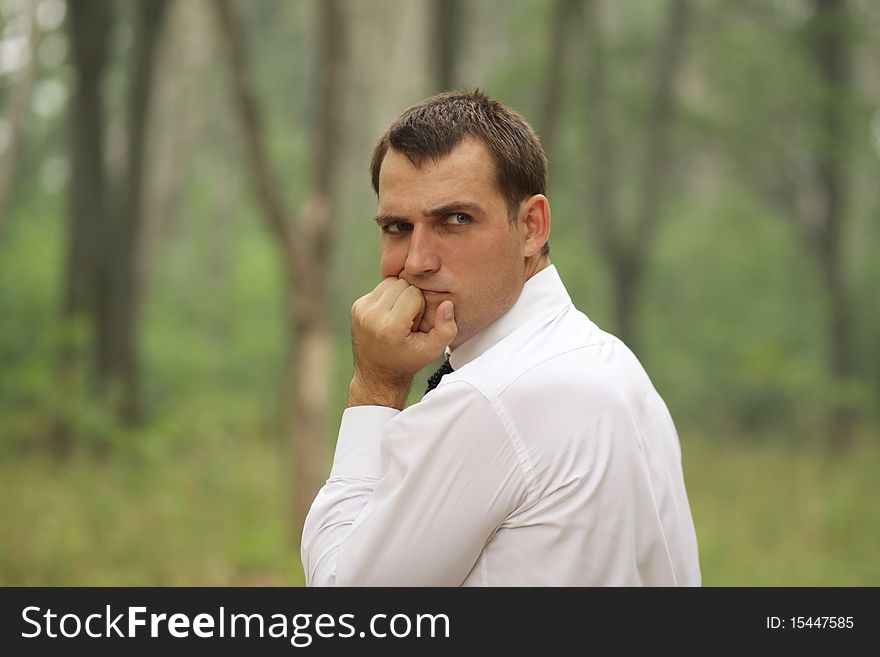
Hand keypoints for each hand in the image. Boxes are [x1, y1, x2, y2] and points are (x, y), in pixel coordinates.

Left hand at [348, 277, 457, 407]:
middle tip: (408, 320)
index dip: (421, 306)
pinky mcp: (357, 306)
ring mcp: (361, 310)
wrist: (378, 374)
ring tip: (400, 316)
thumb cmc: (406, 361)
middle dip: (410, 297)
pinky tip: (390, 315)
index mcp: (390, 327)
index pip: (414, 293)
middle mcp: (372, 316)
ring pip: (390, 282)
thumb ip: (447, 328)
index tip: (416, 324)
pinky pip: (380, 288)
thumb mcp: (433, 350)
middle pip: (401, 284)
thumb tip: (446, 303)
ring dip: (399, 294)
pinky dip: (388, 297)